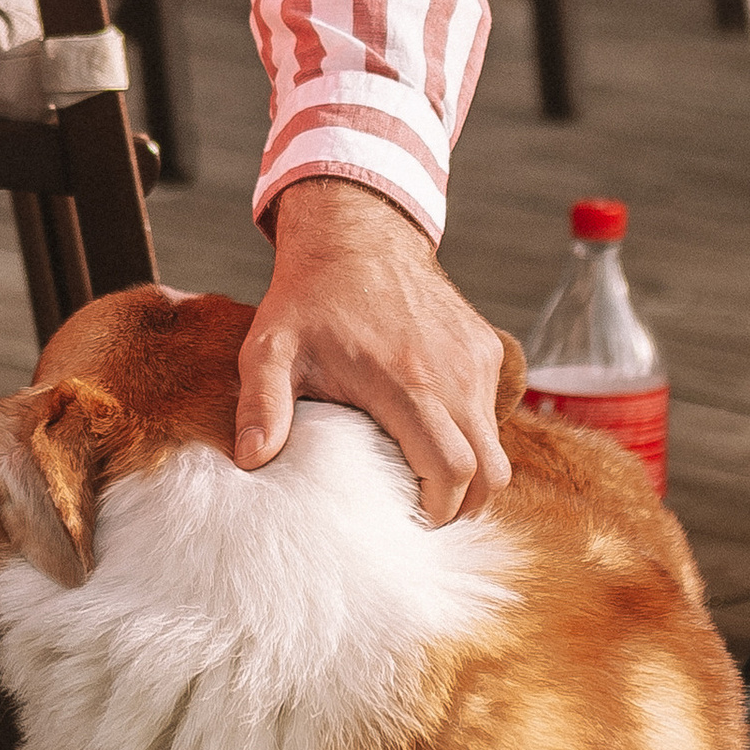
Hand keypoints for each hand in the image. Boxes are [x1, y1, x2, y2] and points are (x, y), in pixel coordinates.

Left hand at [235, 176, 510, 524]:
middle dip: (461, 504)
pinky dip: (471, 432)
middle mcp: (455, 373)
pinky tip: (427, 428)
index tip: (406, 517)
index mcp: (408, 383)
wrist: (355, 233)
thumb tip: (253, 460)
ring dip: (468, 469)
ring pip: (496, 443)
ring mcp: (476, 358)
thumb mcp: (270, 348)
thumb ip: (262, 405)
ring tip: (421, 475)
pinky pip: (491, 408)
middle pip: (489, 473)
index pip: (452, 473)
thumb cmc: (310, 296)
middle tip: (419, 510)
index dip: (437, 510)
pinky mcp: (485, 345)